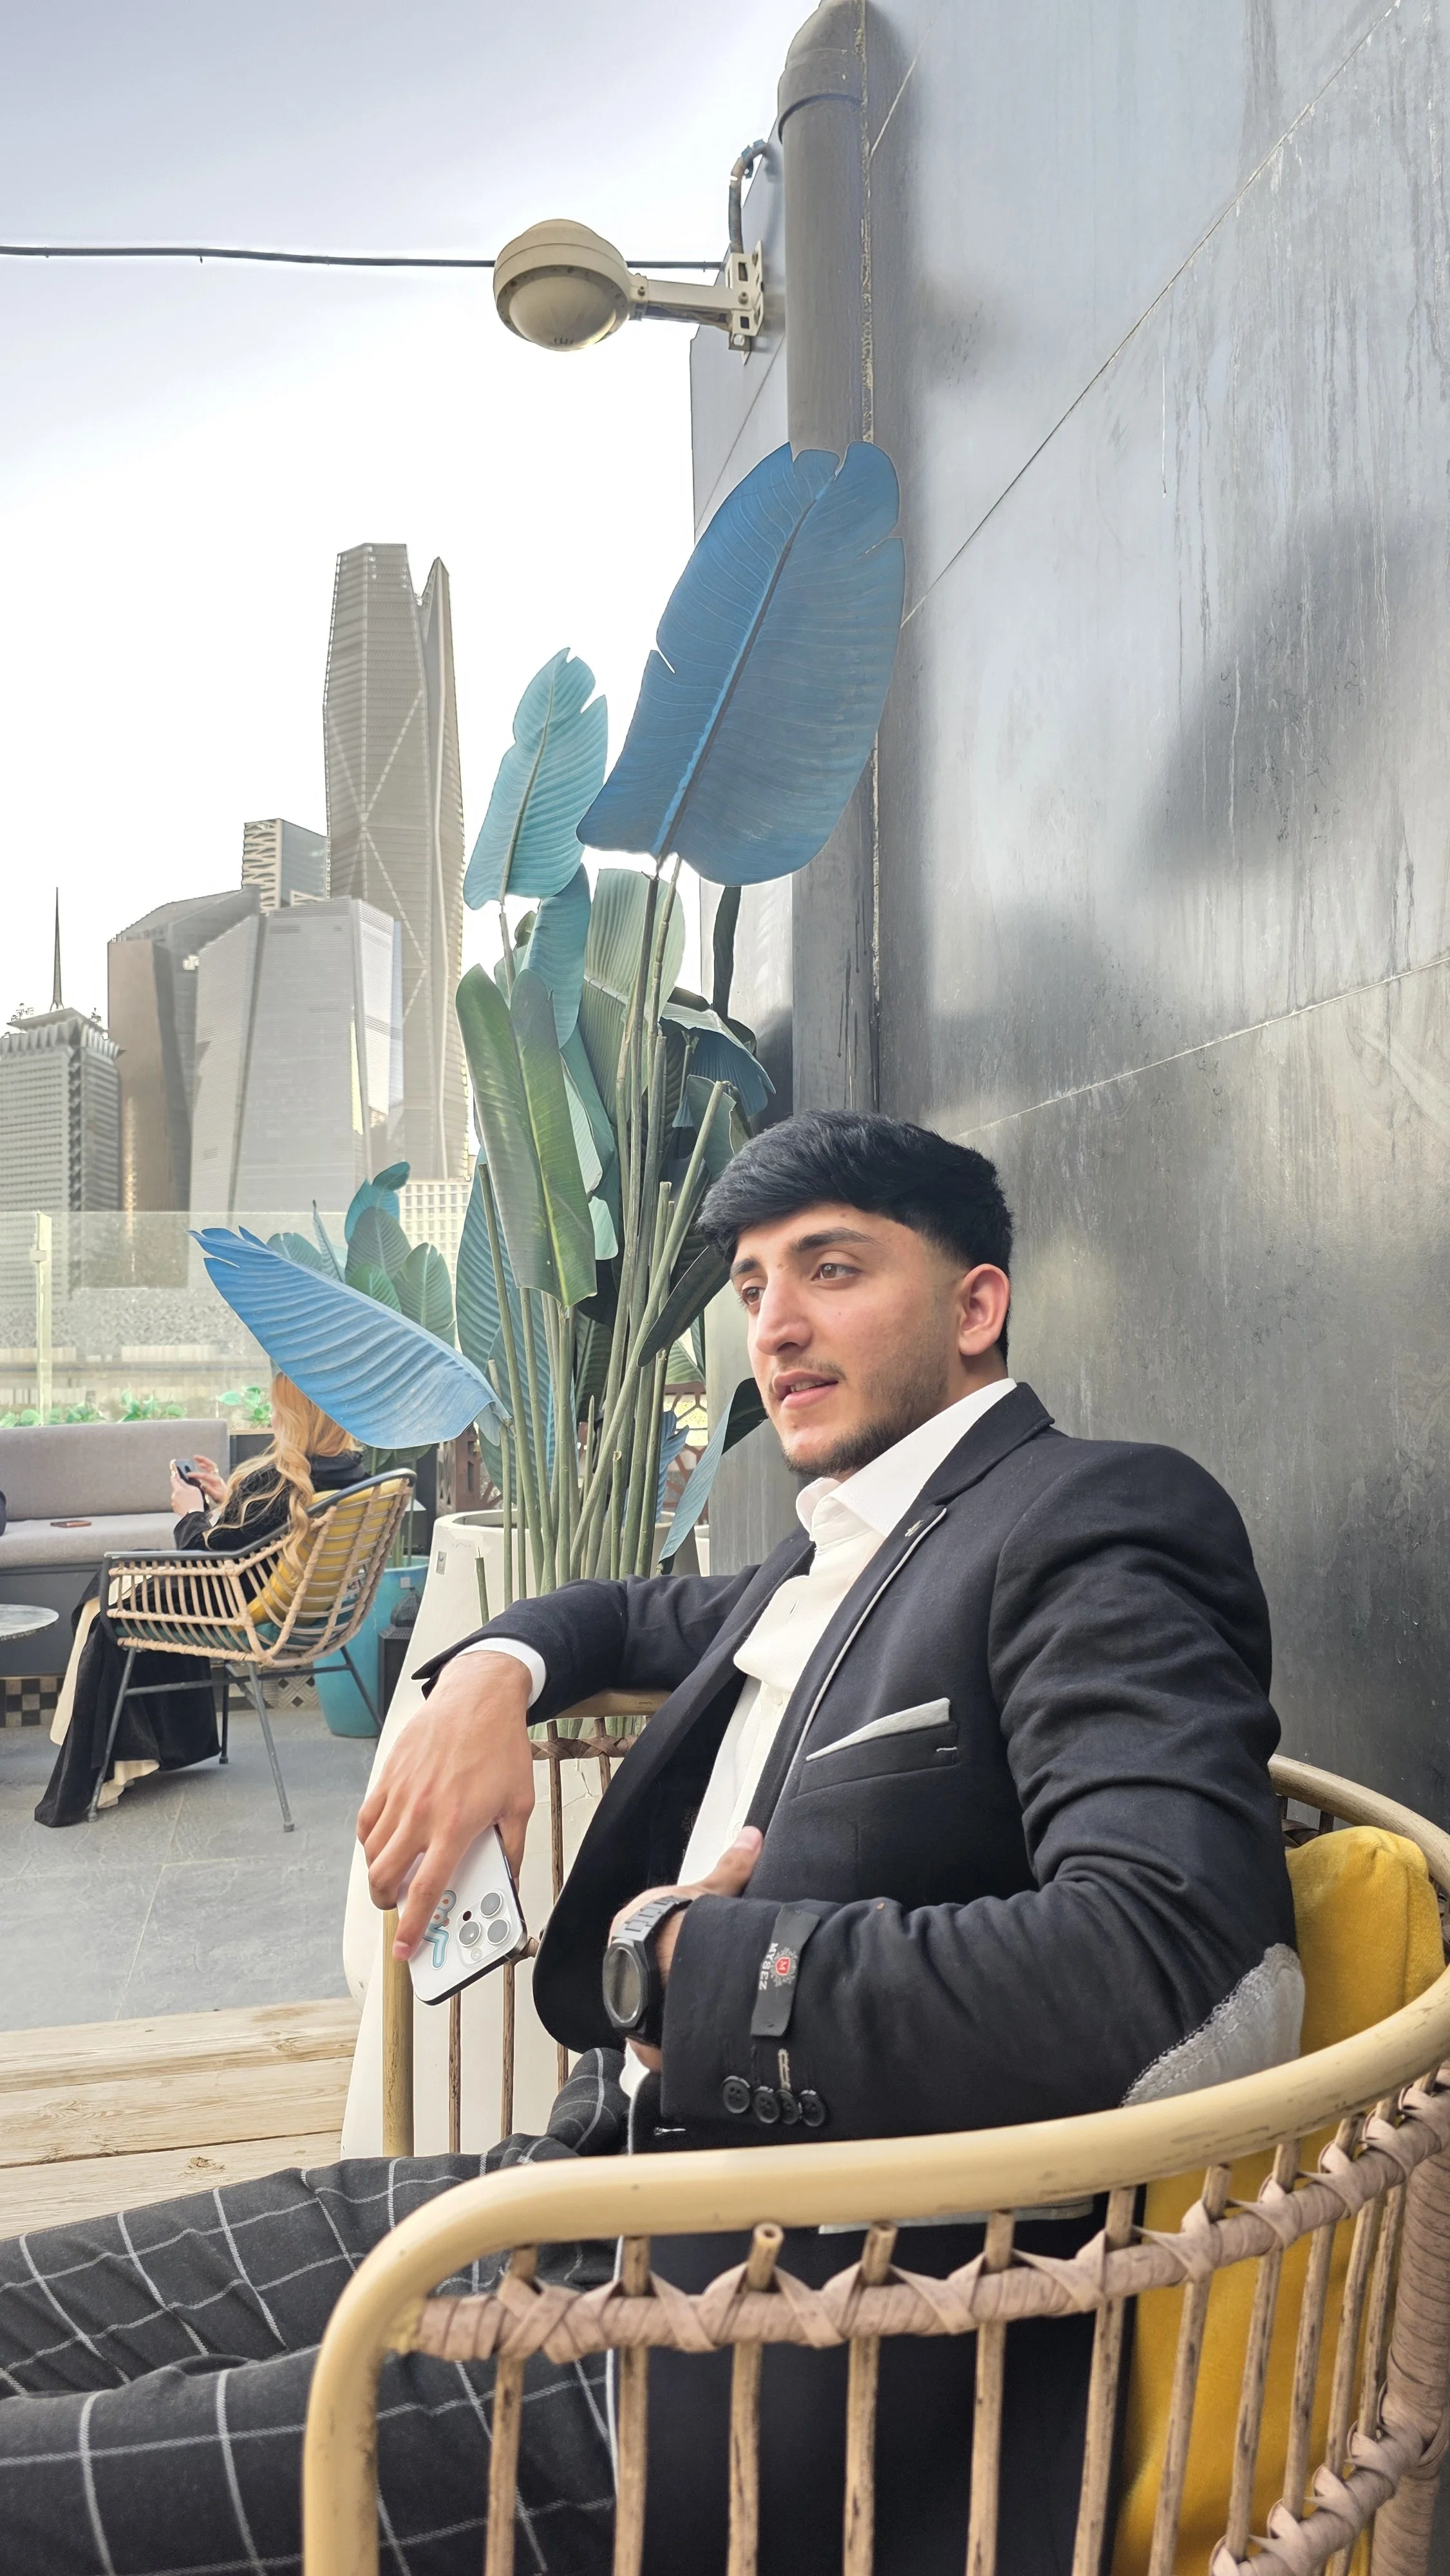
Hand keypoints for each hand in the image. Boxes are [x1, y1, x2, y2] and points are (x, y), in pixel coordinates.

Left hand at [169, 1466, 201, 1514]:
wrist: (194, 1517)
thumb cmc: (196, 1503)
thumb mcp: (194, 1489)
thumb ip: (186, 1483)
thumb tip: (180, 1479)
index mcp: (178, 1489)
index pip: (174, 1479)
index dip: (174, 1475)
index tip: (173, 1470)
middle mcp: (173, 1495)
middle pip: (176, 1488)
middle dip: (181, 1488)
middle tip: (189, 1490)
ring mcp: (174, 1502)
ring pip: (177, 1496)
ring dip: (181, 1496)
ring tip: (190, 1499)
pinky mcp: (175, 1508)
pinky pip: (178, 1502)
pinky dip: (182, 1502)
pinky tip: (188, 1504)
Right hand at [190, 1454, 227, 1503]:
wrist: (229, 1499)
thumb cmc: (222, 1498)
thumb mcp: (215, 1496)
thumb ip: (208, 1490)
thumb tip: (201, 1485)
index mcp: (216, 1480)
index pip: (205, 1475)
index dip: (196, 1474)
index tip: (189, 1475)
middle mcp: (217, 1477)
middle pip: (210, 1465)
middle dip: (203, 1460)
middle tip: (195, 1457)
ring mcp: (216, 1476)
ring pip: (210, 1466)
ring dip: (204, 1461)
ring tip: (196, 1459)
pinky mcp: (215, 1478)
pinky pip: (210, 1469)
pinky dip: (205, 1466)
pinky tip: (200, 1466)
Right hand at [357, 1652, 535, 1958]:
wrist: (478, 1697)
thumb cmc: (500, 1747)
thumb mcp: (520, 1803)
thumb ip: (511, 1848)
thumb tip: (508, 1879)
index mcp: (455, 1826)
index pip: (427, 1890)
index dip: (414, 1926)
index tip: (406, 1948)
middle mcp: (421, 1813)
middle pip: (386, 1875)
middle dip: (387, 1902)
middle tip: (398, 1908)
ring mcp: (400, 1794)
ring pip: (371, 1851)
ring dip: (378, 1873)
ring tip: (393, 1877)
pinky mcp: (387, 1776)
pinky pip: (367, 1819)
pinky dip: (370, 1839)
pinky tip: (383, 1841)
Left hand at [609, 1827, 762, 2073]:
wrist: (665, 1968)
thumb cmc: (678, 1924)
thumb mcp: (709, 1890)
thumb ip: (730, 1867)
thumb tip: (751, 1837)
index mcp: (630, 1921)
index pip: (652, 1926)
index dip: (675, 1931)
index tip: (695, 1937)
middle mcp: (619, 1956)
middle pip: (648, 1962)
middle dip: (670, 1967)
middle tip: (698, 1972)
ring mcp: (624, 1993)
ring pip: (649, 1995)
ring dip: (669, 1999)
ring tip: (698, 2000)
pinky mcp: (635, 2025)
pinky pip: (652, 2029)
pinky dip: (669, 2029)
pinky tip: (690, 2026)